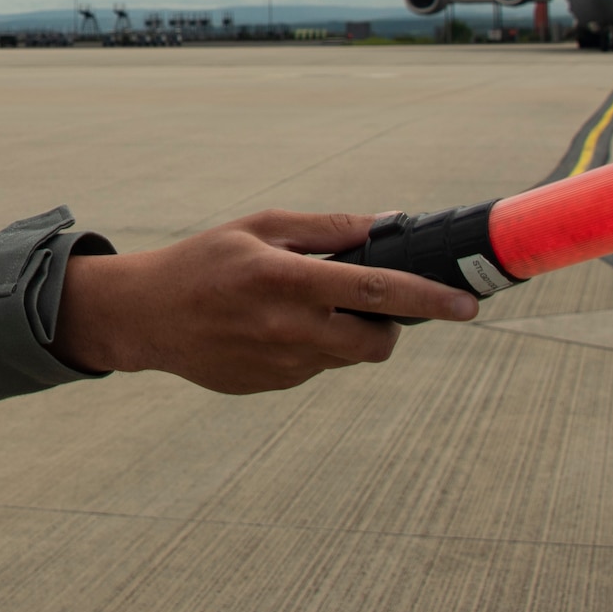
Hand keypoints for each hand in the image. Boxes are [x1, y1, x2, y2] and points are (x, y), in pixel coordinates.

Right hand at [51, 210, 478, 394]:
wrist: (146, 315)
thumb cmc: (205, 260)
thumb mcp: (261, 227)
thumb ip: (327, 230)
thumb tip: (387, 225)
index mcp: (286, 279)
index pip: (375, 291)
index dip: (428, 300)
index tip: (466, 305)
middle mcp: (286, 328)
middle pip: (373, 343)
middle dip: (388, 328)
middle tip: (370, 305)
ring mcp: (279, 365)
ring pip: (344, 358)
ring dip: (343, 335)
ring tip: (301, 308)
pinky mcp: (270, 386)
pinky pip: (313, 369)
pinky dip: (311, 349)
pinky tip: (271, 329)